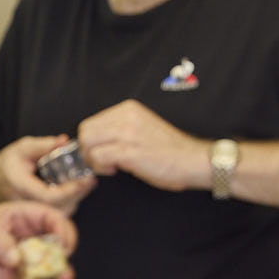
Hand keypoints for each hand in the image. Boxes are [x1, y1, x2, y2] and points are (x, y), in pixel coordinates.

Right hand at [0, 136, 93, 212]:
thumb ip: (43, 145)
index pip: (48, 197)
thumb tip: (64, 141)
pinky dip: (69, 203)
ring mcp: (30, 213)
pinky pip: (56, 214)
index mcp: (20, 186)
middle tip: (90, 180)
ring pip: (59, 213)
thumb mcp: (21, 148)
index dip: (69, 191)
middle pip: (58, 208)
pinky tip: (75, 190)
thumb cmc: (5, 166)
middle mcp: (24, 204)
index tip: (84, 180)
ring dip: (75, 199)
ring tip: (85, 184)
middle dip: (78, 195)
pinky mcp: (36, 216)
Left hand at [0, 201, 77, 278]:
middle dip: (64, 253)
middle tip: (62, 265)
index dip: (62, 229)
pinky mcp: (22, 272)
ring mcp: (27, 254)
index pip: (51, 217)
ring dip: (59, 271)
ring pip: (52, 261)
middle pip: (58, 240)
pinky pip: (39, 276)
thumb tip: (16, 258)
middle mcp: (30, 233)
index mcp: (23, 215)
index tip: (62, 244)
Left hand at [77, 101, 208, 191]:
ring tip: (110, 166)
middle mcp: (126, 116)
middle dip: (87, 150)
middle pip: (85, 131)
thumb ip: (120, 130)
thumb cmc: (170, 151)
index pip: (91, 122)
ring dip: (93, 159)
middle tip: (101, 162)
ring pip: (87, 143)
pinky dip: (101, 167)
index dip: (92, 141)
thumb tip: (95, 142)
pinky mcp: (129, 151)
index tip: (102, 152)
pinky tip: (116, 169)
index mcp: (128, 109)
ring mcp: (128, 133)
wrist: (193, 160)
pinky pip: (98, 157)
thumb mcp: (141, 129)